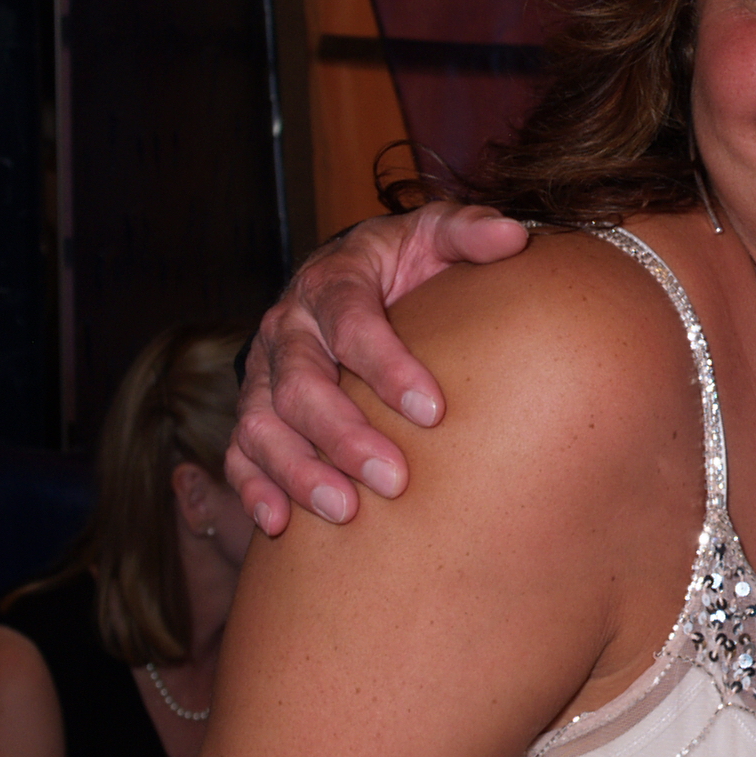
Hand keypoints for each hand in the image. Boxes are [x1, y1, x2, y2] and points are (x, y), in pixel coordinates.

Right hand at [226, 204, 529, 531]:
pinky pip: (241, 452)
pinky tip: (282, 524)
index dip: (388, 367)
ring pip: (262, 424)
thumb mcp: (435, 235)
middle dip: (344, 436)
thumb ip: (469, 232)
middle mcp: (287, 327)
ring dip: (299, 471)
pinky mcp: (254, 409)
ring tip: (345, 511)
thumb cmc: (405, 263)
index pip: (351, 323)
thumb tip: (514, 236)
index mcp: (331, 281)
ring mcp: (264, 371)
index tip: (433, 411)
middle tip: (393, 479)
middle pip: (300, 385)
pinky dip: (255, 488)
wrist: (354, 278)